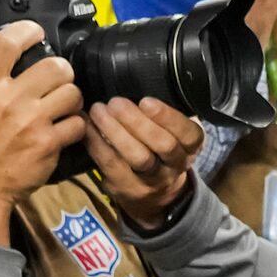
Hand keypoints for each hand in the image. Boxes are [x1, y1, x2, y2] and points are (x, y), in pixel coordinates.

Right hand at [0, 21, 81, 239]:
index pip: (9, 42)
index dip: (29, 31)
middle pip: (56, 66)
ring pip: (72, 92)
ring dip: (71, 99)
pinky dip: (75, 128)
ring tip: (62, 107)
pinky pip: (77, 124)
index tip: (36, 34)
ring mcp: (31, 120)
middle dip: (61, 72)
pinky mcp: (48, 144)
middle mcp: (8, 97)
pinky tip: (64, 132)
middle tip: (56, 81)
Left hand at [87, 96, 202, 228]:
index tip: (146, 100)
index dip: (168, 117)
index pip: (188, 133)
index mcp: (191, 146)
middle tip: (115, 102)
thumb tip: (143, 79)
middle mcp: (175, 165)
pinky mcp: (127, 188)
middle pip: (163, 145)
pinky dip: (96, 143)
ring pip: (138, 157)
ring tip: (97, 111)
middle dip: (138, 122)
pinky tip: (86, 126)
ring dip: (115, 131)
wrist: (159, 196)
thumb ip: (167, 115)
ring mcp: (152, 181)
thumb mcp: (176, 133)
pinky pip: (111, 165)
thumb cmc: (163, 151)